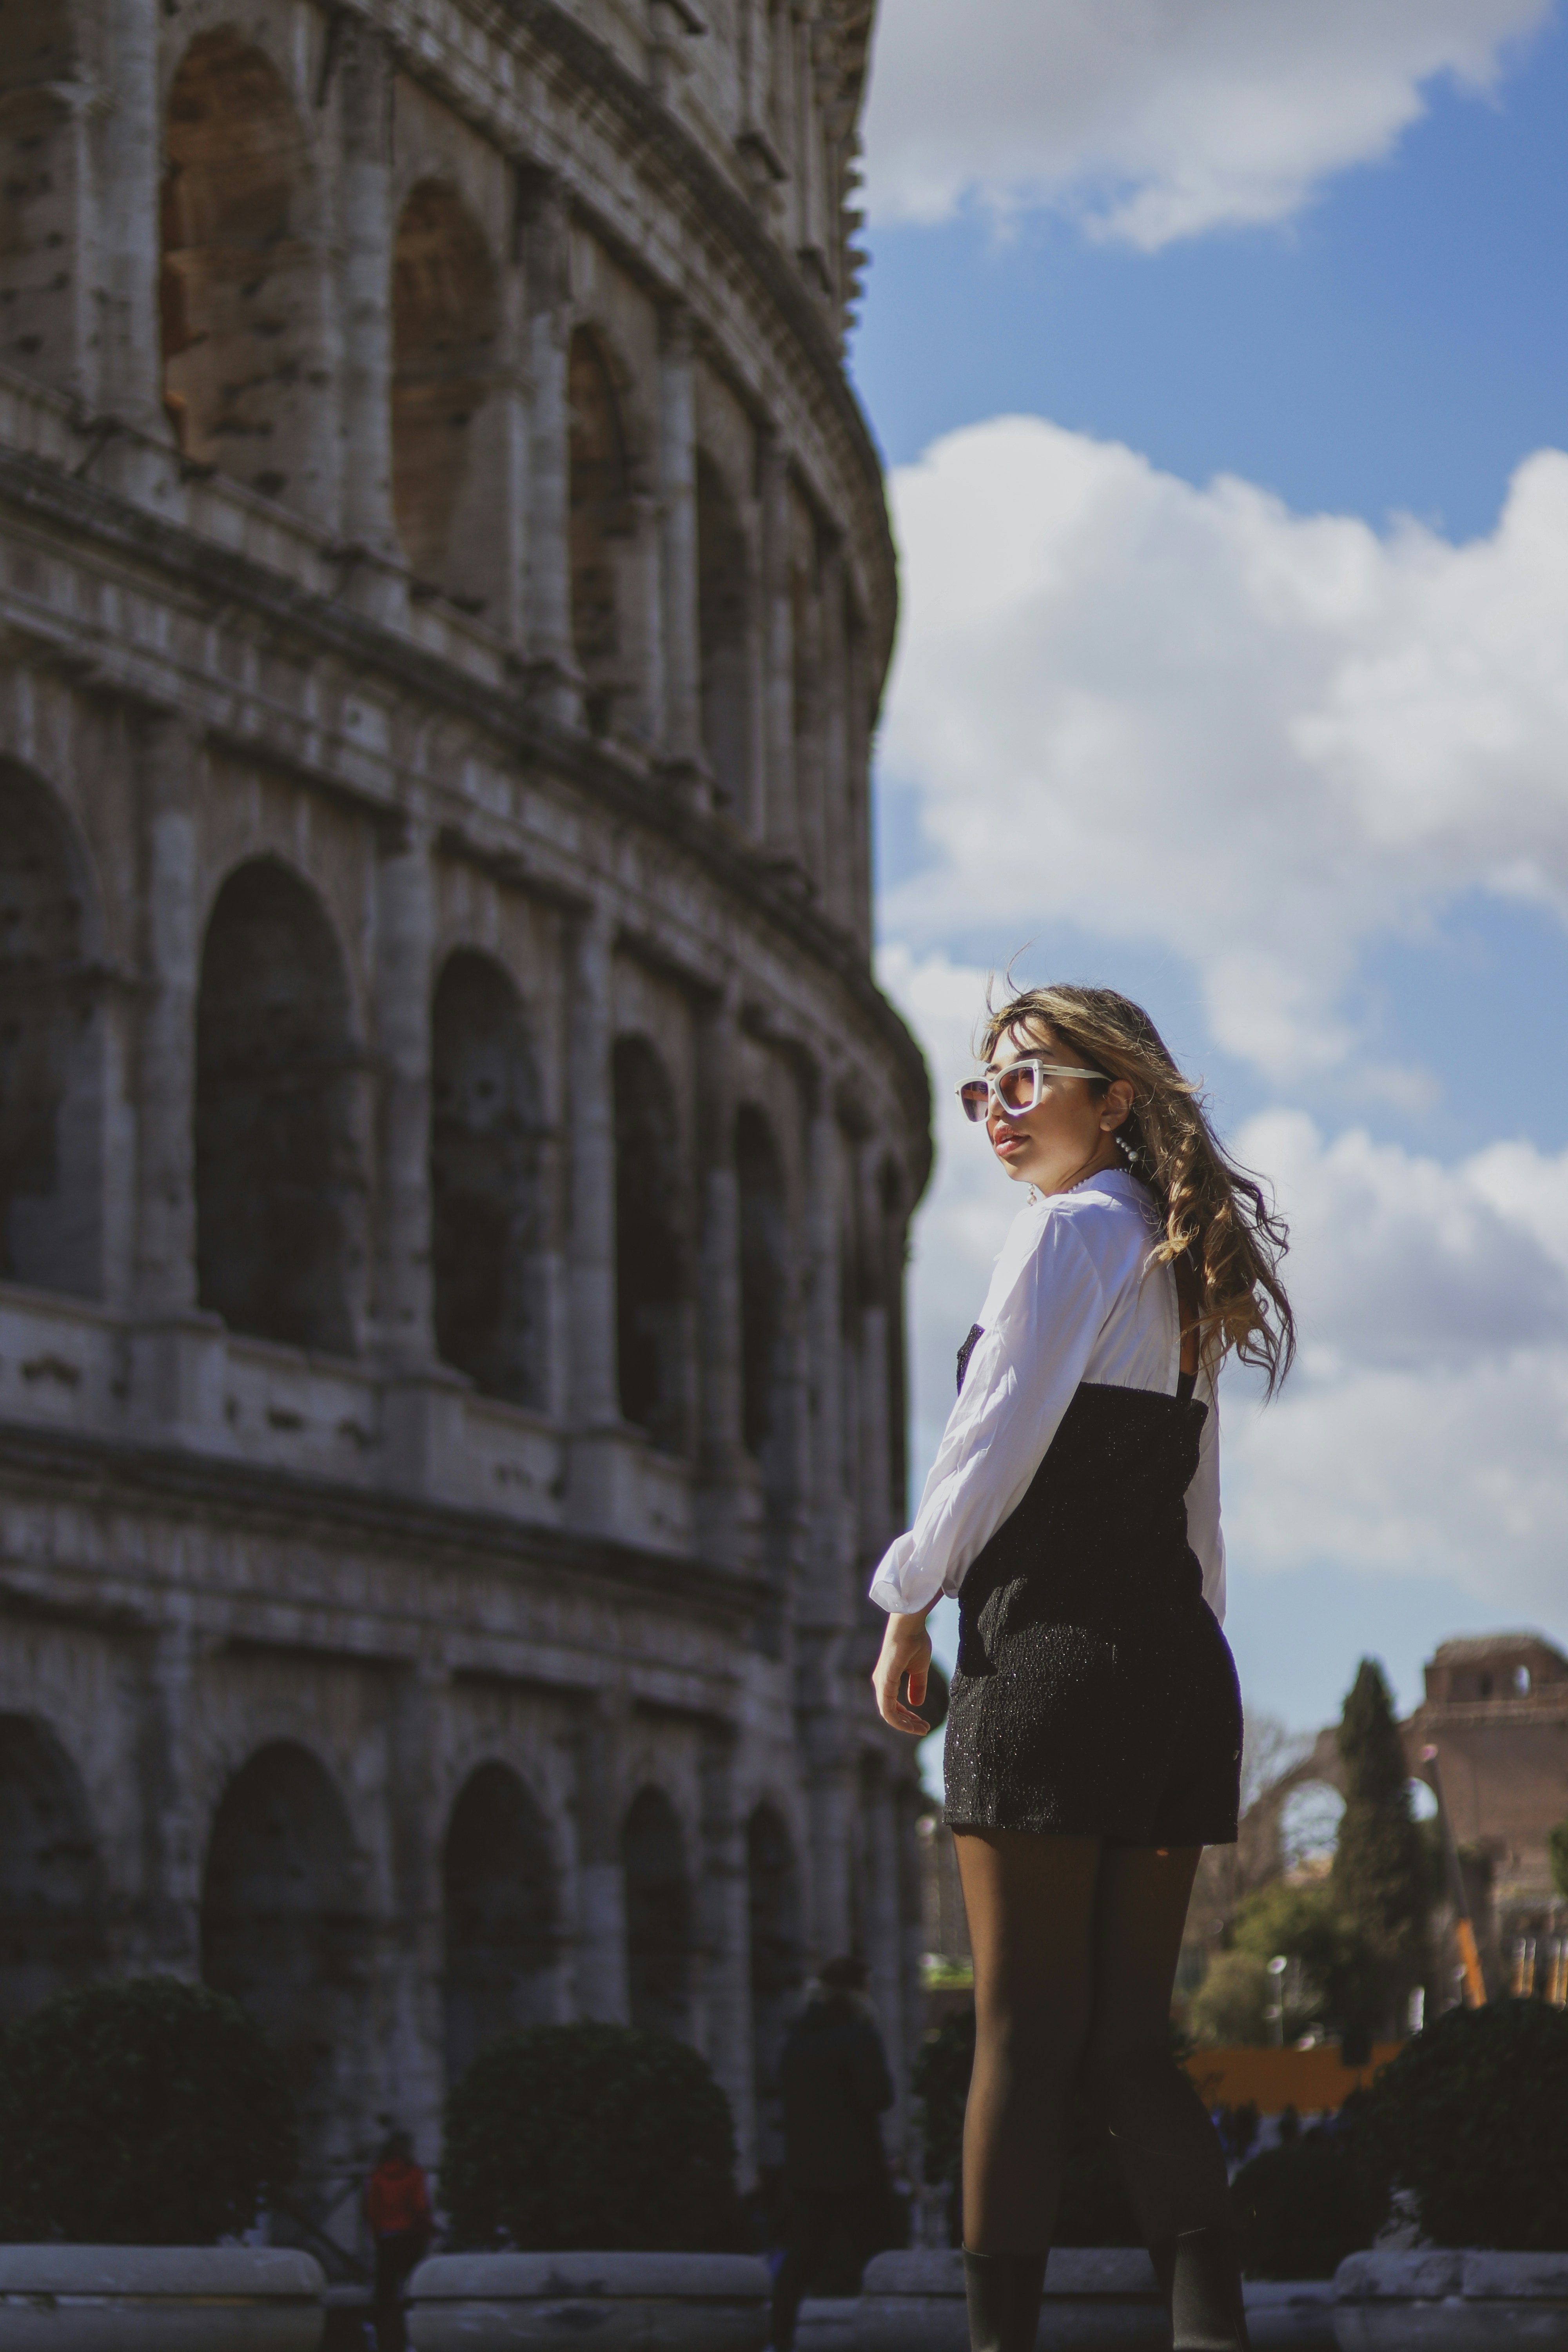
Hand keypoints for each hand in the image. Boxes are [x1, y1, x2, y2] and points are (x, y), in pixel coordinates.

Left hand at [872, 1612, 932, 1735]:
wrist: (909, 1625)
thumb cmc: (914, 1641)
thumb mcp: (919, 1669)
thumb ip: (917, 1686)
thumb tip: (916, 1704)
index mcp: (887, 1679)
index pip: (893, 1707)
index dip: (908, 1718)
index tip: (924, 1724)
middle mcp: (881, 1683)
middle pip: (891, 1713)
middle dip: (908, 1724)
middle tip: (925, 1729)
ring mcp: (881, 1683)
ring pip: (888, 1714)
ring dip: (905, 1725)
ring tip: (922, 1728)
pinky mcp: (885, 1682)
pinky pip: (887, 1709)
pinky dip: (899, 1720)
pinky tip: (913, 1724)